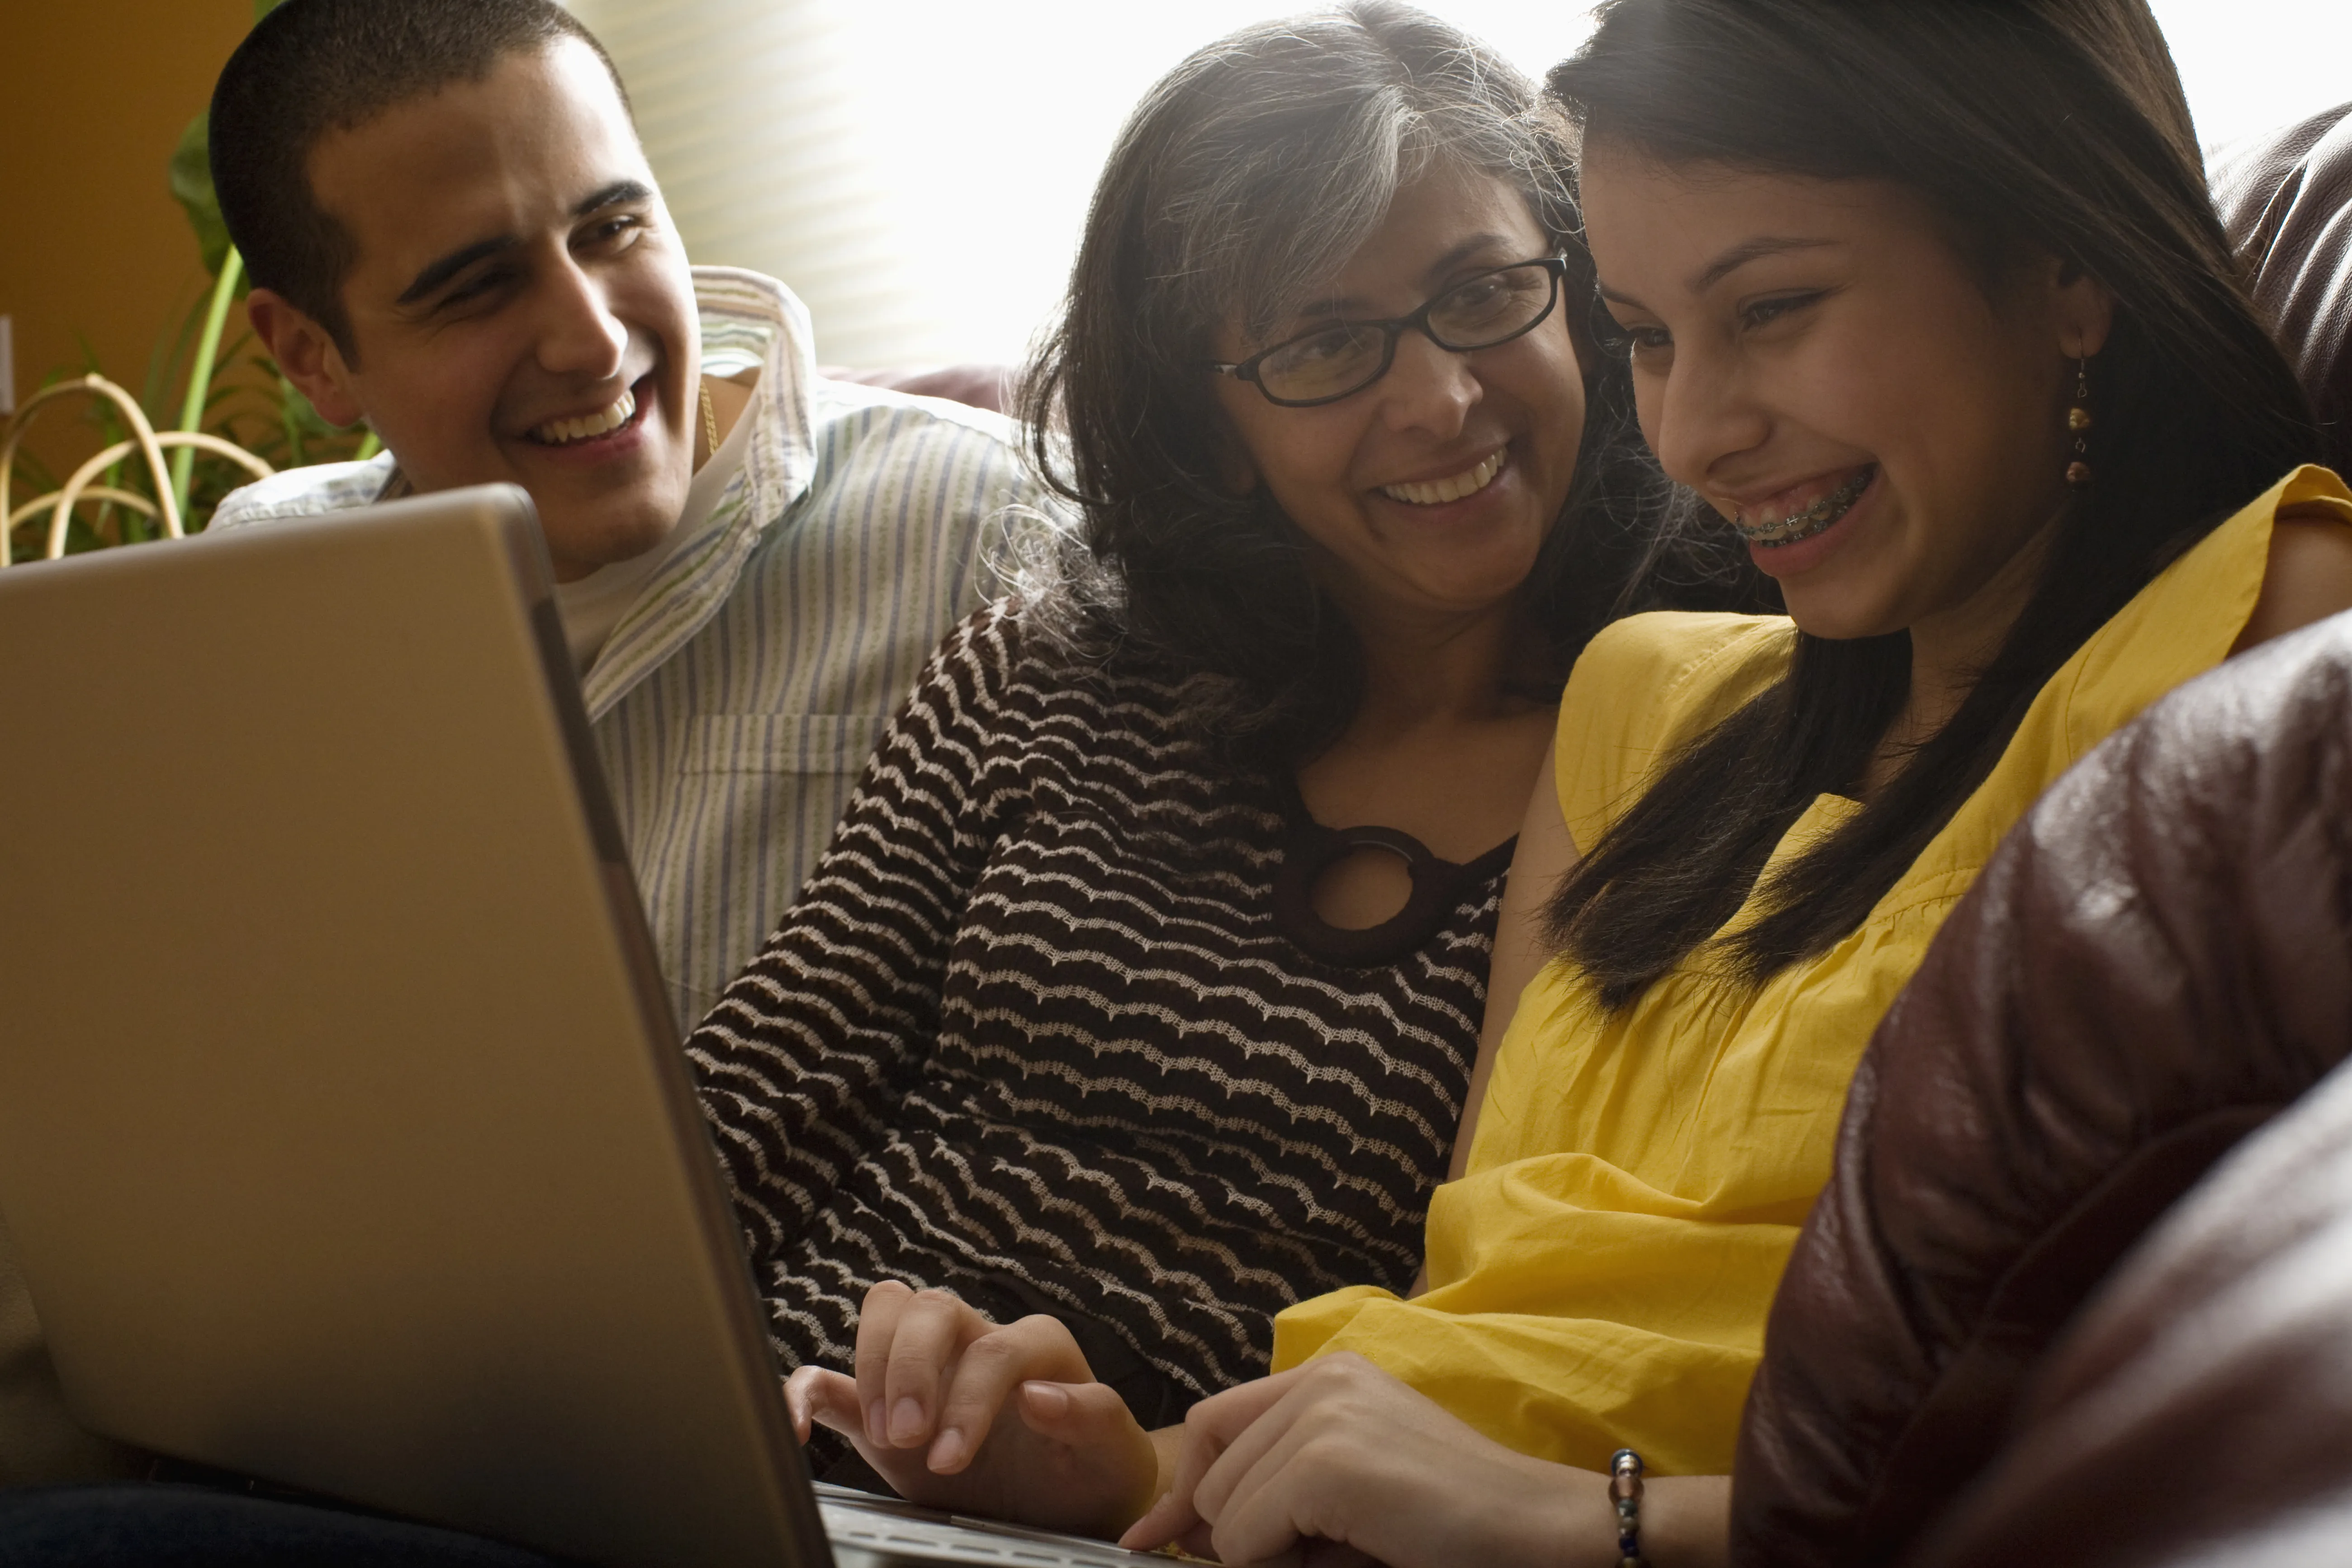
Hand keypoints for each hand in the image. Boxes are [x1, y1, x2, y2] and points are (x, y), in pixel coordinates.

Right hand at [783, 1281, 1158, 1538]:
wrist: (1072, 1499)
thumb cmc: (1094, 1468)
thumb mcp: (1111, 1449)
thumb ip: (1091, 1415)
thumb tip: (1038, 1393)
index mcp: (1032, 1345)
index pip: (990, 1348)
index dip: (967, 1399)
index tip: (953, 1457)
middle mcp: (976, 1341)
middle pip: (928, 1306)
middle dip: (910, 1367)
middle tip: (908, 1435)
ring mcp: (928, 1370)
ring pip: (885, 1313)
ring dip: (872, 1369)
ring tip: (885, 1435)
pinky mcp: (886, 1408)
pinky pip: (832, 1378)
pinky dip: (804, 1392)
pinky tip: (799, 1429)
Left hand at [1122, 1352, 1606, 1567]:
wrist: (1540, 1531)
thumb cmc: (1454, 1522)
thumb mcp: (1352, 1490)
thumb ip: (1276, 1491)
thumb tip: (1182, 1531)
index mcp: (1331, 1375)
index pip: (1215, 1423)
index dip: (1185, 1488)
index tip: (1155, 1537)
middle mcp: (1322, 1378)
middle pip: (1211, 1464)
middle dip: (1233, 1530)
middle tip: (1310, 1556)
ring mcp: (1324, 1413)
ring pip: (1223, 1507)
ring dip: (1264, 1550)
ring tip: (1347, 1550)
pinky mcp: (1328, 1462)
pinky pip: (1246, 1536)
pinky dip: (1277, 1562)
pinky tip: (1351, 1553)